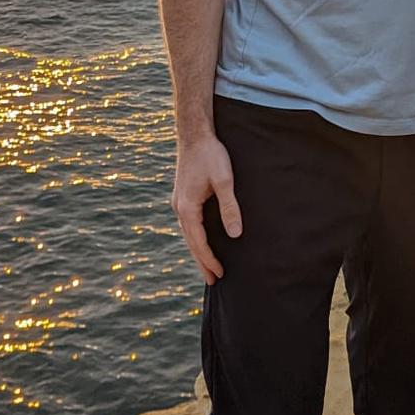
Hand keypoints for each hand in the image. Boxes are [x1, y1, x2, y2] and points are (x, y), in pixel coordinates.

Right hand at [171, 133, 241, 284]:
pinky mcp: (183, 196)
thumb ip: (229, 207)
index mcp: (187, 208)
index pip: (199, 242)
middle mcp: (180, 208)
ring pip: (189, 233)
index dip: (209, 260)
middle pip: (191, 242)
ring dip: (198, 250)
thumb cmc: (211, 155)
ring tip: (209, 265)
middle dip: (202, 261)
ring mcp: (180, 202)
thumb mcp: (224, 180)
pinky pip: (190, 223)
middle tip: (213, 281)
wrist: (195, 134)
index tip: (220, 274)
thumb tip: (235, 235)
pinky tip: (203, 239)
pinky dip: (196, 236)